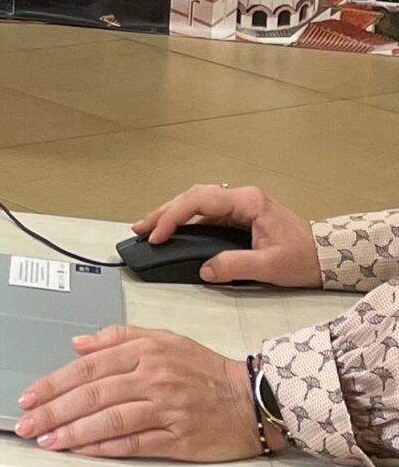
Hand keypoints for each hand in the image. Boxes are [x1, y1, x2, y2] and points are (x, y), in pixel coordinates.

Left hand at [16, 324, 260, 460]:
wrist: (252, 397)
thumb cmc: (204, 369)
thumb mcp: (162, 338)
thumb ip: (117, 337)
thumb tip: (76, 343)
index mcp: (145, 351)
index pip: (88, 366)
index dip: (54, 382)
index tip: (28, 395)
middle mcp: (152, 378)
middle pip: (93, 394)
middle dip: (53, 410)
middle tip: (25, 422)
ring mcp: (165, 410)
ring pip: (109, 420)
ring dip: (72, 432)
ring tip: (46, 440)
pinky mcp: (178, 439)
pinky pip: (134, 443)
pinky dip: (104, 447)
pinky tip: (81, 450)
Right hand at [133, 181, 320, 287]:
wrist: (326, 256)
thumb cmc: (303, 258)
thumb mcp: (269, 266)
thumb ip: (234, 266)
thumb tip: (204, 270)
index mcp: (248, 202)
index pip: (199, 202)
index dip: (173, 218)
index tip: (156, 236)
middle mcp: (241, 197)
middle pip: (192, 197)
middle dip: (164, 212)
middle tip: (140, 229)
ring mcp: (239, 205)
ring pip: (196, 202)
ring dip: (172, 214)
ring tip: (149, 228)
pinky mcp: (239, 215)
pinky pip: (205, 213)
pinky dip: (185, 221)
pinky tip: (173, 231)